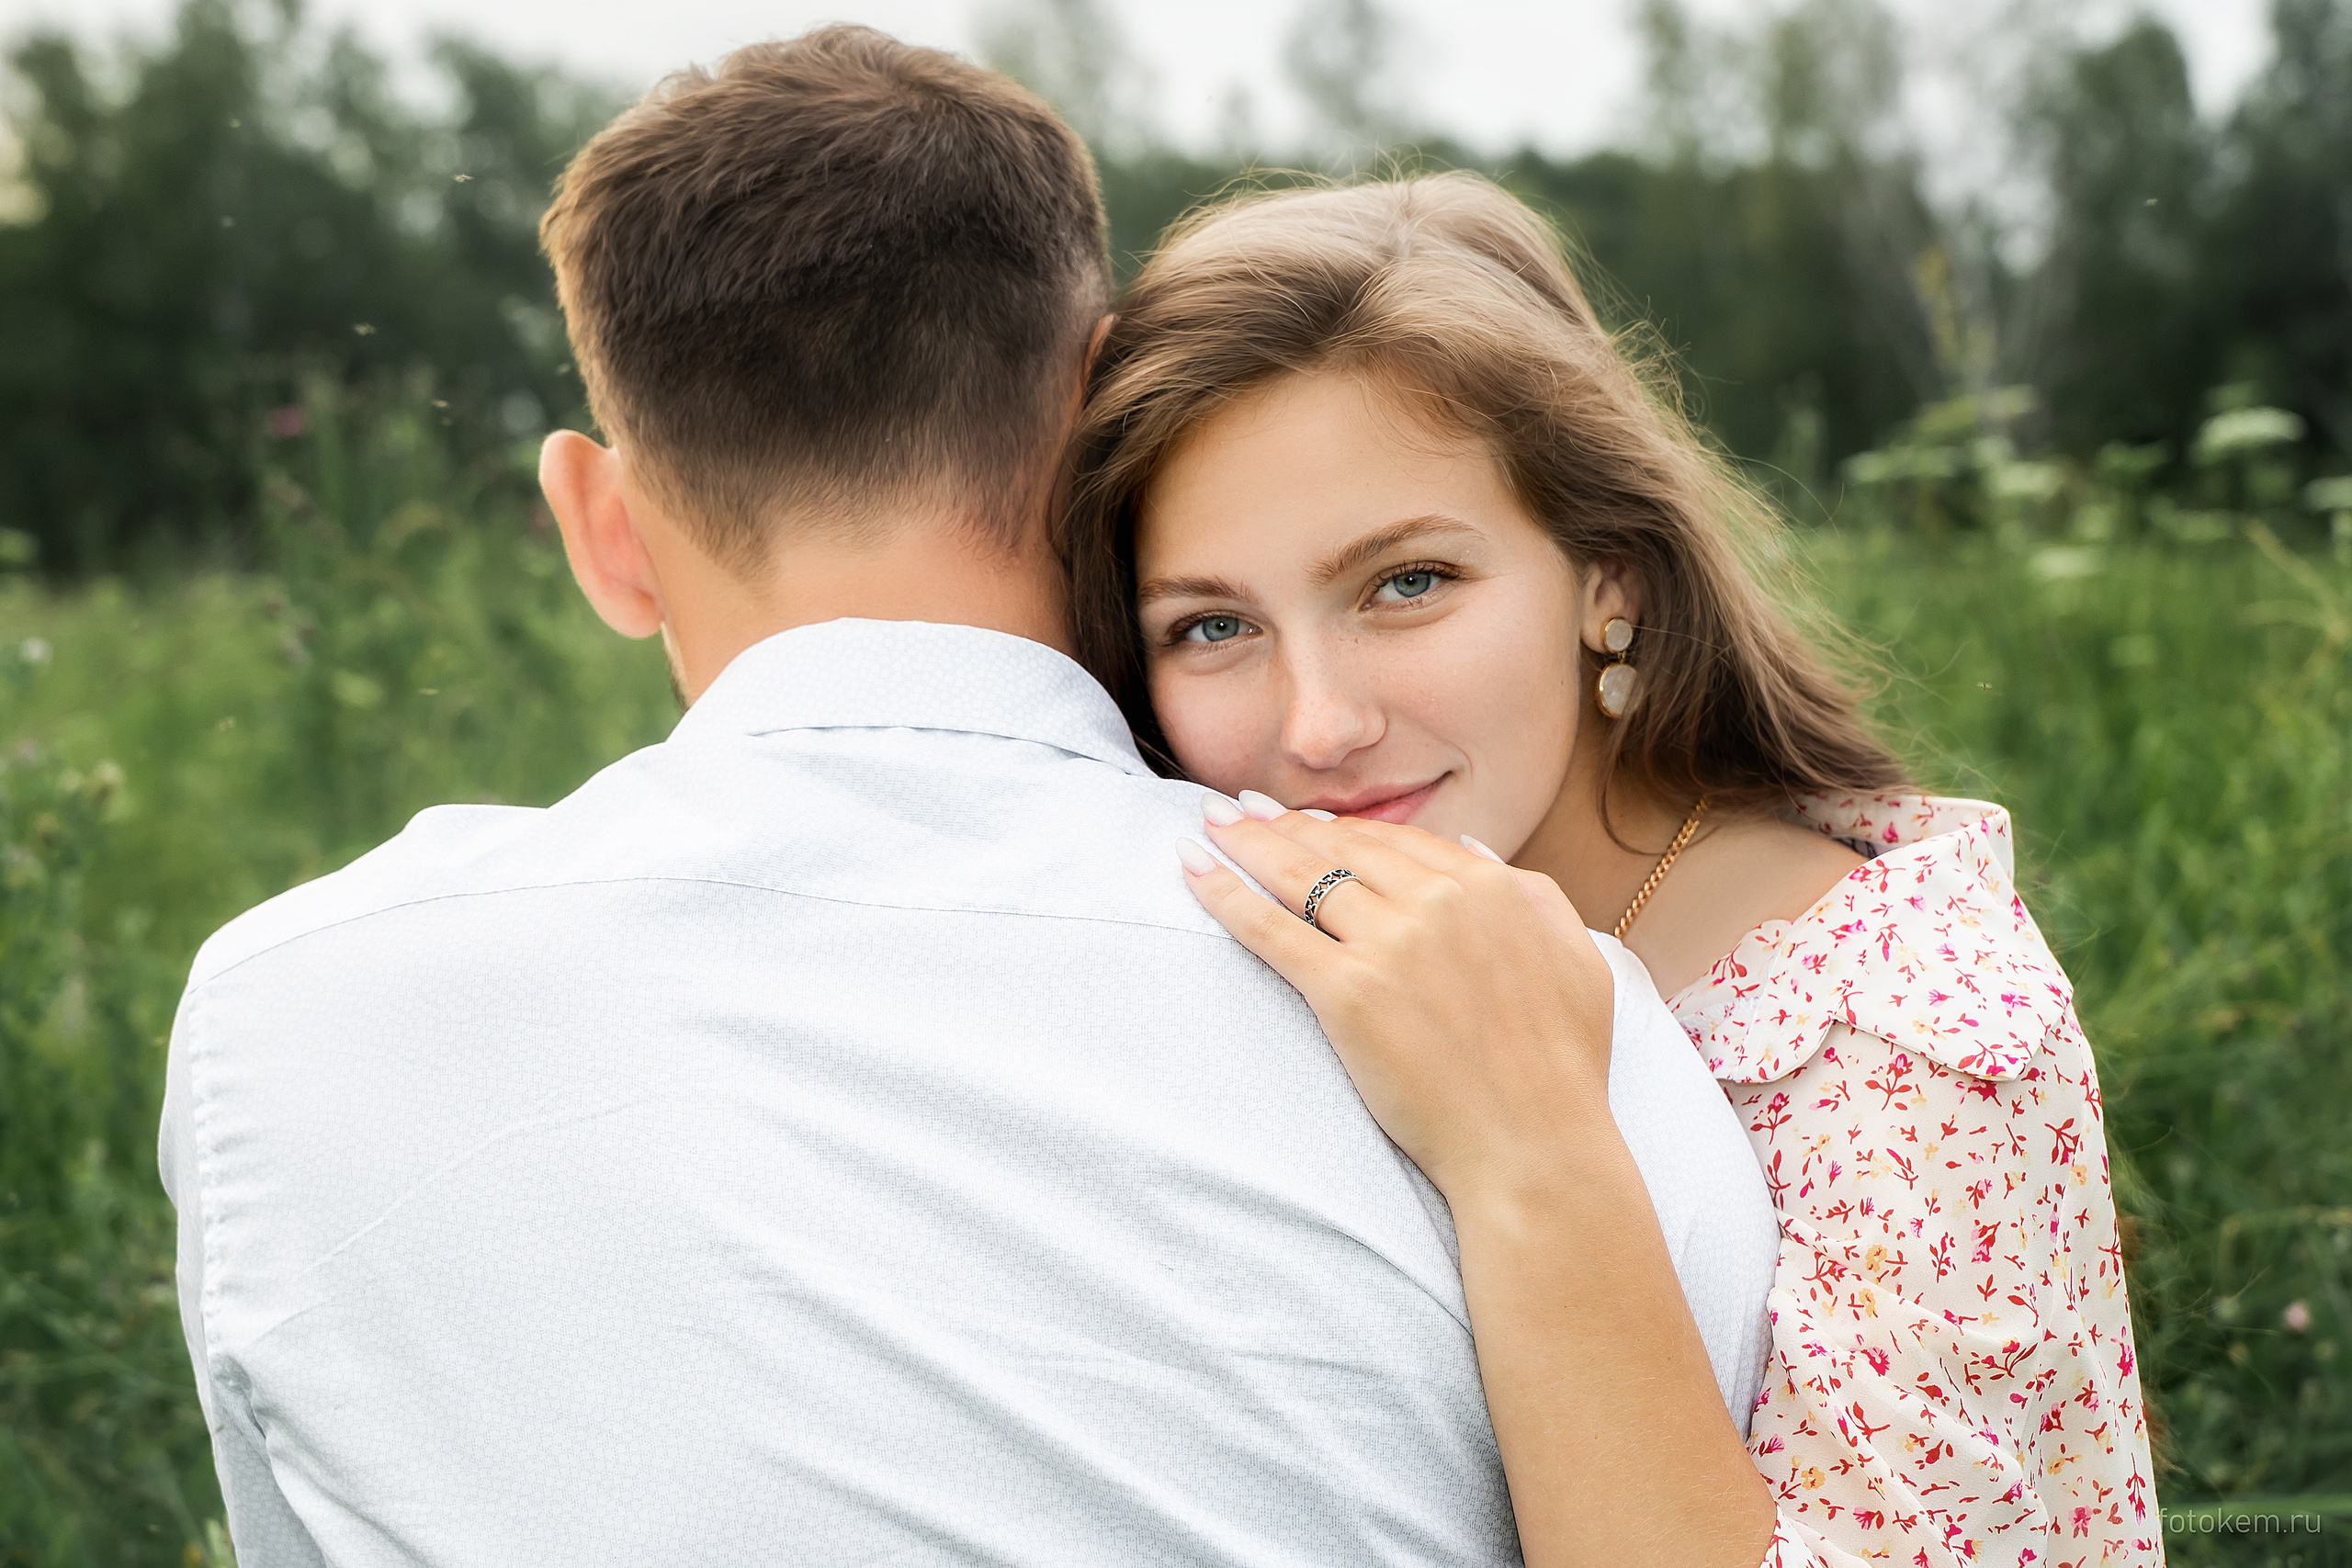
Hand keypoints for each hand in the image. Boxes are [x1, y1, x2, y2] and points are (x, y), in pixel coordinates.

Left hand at [1177, 791, 1616, 1205]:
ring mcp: (1391, 944)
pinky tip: (1193, 870)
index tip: (1310, 823)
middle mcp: (1439, 902)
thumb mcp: (1577, 960)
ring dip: (1247, 843)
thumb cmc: (1564, 1070)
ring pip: (1301, 875)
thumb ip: (1534, 896)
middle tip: (1240, 810)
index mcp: (1492, 888)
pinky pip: (1271, 929)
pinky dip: (1225, 894)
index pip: (1399, 842)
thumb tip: (1474, 850)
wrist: (1535, 1145)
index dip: (1345, 830)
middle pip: (1342, 847)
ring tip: (1211, 826)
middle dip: (1284, 824)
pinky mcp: (1347, 992)